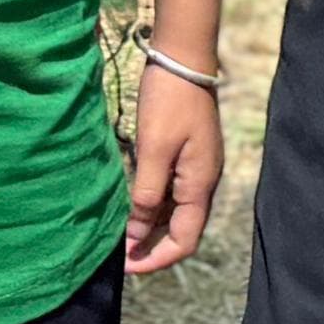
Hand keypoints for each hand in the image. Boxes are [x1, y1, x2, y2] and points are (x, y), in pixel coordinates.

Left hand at [124, 57, 224, 273]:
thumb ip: (146, 194)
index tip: (127, 265)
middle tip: (119, 254)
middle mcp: (203, 182)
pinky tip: (131, 204)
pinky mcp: (188, 155)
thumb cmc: (169, 101)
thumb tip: (135, 233)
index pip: (185, 240)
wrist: (184, 59)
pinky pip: (173, 192)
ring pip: (176, 212)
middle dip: (152, 246)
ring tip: (121, 233)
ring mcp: (197, 168)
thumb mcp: (153, 149)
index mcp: (200, 185)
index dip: (157, 258)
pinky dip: (153, 205)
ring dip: (151, 227)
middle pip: (182, 230)